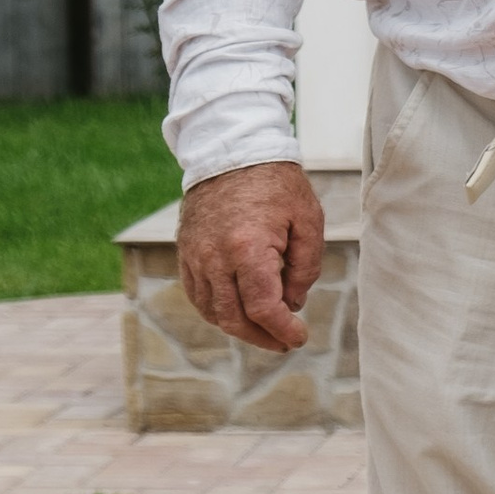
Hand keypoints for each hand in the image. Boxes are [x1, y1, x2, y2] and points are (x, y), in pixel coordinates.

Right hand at [178, 160, 324, 354]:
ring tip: (265, 329)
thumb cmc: (276, 183)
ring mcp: (195, 256)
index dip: (283, 330)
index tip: (299, 337)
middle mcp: (215, 258)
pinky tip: (238, 312)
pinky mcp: (186, 252)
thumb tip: (293, 303)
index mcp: (248, 248)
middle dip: (262, 337)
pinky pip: (197, 295)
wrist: (232, 151)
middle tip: (284, 342)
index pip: (263, 309)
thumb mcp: (308, 220)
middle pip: (234, 319)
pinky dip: (217, 311)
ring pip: (213, 312)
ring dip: (239, 328)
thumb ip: (306, 267)